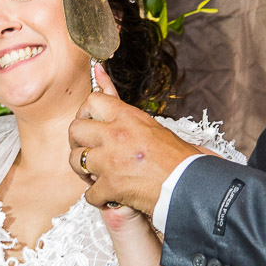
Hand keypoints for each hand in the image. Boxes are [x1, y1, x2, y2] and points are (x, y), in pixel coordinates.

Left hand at [69, 65, 198, 212]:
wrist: (190, 184)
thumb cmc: (178, 157)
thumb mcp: (153, 126)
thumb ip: (121, 106)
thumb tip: (97, 68)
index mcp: (128, 117)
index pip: (91, 101)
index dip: (85, 114)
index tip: (90, 124)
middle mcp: (115, 134)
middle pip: (75, 130)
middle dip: (78, 142)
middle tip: (88, 151)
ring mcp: (109, 160)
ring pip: (75, 160)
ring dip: (84, 170)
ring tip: (96, 174)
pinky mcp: (110, 186)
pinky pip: (89, 192)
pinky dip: (98, 197)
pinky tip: (109, 196)